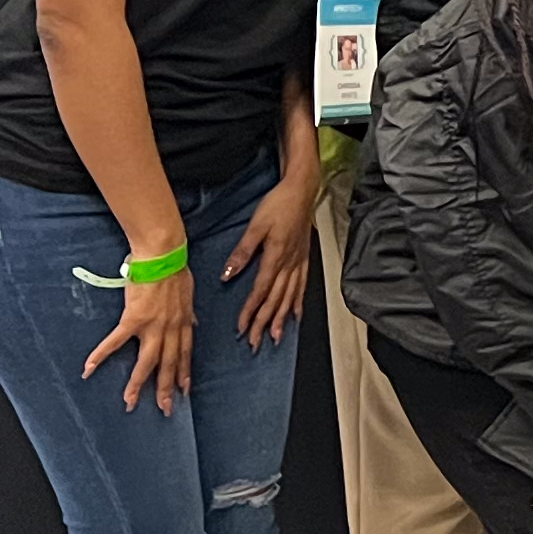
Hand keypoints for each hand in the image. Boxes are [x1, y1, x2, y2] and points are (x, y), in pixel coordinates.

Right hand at [85, 258, 195, 413]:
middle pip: (169, 364)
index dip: (184, 373)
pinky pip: (116, 341)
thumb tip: (192, 323)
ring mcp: (153, 326)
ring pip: (147, 361)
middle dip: (167, 389)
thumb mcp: (189, 296)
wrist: (163, 256)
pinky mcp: (134, 318)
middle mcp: (171, 329)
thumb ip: (188, 314)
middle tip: (165, 409)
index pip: (185, 354)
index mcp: (183, 324)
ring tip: (130, 402)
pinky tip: (89, 368)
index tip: (184, 391)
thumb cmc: (175, 271)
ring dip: (138, 383)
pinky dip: (102, 355)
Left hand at [223, 162, 321, 351]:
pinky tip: (296, 314)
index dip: (251, 311)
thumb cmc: (278, 205)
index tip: (242, 328)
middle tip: (257, 342)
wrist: (302, 191)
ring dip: (282, 318)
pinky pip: (302, 285)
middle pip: (276, 299)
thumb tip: (228, 274)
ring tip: (276, 336)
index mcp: (275, 257)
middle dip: (265, 322)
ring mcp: (299, 262)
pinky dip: (299, 302)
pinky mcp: (304, 257)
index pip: (261, 291)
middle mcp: (289, 263)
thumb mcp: (255, 226)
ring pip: (290, 296)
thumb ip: (242, 252)